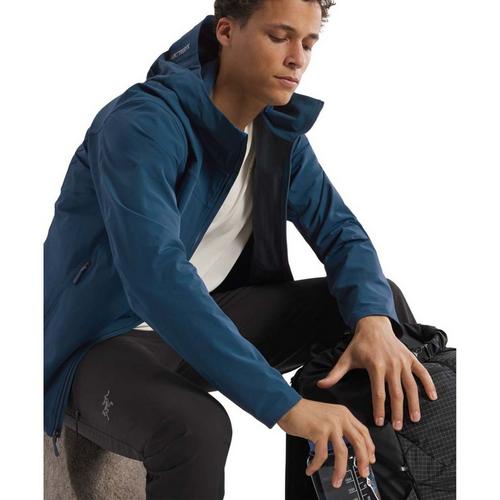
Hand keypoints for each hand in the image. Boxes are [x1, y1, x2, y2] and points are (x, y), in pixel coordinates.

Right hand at [278, 398, 375, 488]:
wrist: (287, 406)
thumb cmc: (304, 412)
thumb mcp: (327, 415)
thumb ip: (338, 427)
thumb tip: (346, 447)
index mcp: (343, 413)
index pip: (363, 431)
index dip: (369, 447)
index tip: (370, 459)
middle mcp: (339, 417)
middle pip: (358, 442)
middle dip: (363, 461)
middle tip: (362, 473)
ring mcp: (330, 424)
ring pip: (342, 452)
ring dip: (340, 470)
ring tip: (337, 480)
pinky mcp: (319, 431)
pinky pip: (322, 455)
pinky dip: (316, 465)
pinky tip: (311, 468)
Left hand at [316, 315, 437, 429]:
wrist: (373, 325)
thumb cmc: (359, 344)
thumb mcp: (346, 358)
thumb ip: (335, 374)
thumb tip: (321, 385)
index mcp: (375, 366)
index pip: (378, 392)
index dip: (380, 409)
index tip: (380, 423)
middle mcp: (391, 365)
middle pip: (396, 393)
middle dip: (398, 412)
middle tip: (398, 427)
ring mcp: (402, 361)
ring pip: (411, 386)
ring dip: (414, 403)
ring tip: (415, 418)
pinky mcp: (410, 358)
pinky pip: (422, 372)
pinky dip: (429, 384)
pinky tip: (433, 397)